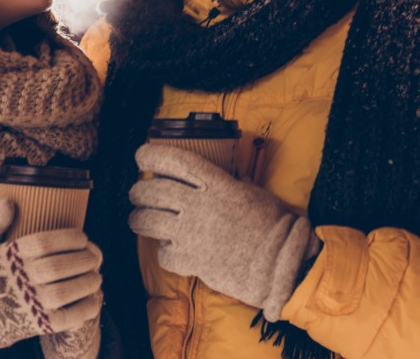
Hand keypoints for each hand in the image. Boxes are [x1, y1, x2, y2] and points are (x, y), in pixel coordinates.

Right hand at [0, 199, 103, 357]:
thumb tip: (9, 202)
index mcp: (7, 258)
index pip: (42, 243)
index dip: (67, 238)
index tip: (82, 236)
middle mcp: (19, 281)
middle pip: (58, 267)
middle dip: (83, 259)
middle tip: (94, 255)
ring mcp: (29, 305)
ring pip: (65, 292)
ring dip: (87, 282)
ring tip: (96, 275)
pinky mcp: (38, 326)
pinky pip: (68, 318)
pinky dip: (86, 308)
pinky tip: (94, 299)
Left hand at [128, 143, 318, 321]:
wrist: (281, 264)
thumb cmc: (274, 226)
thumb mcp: (254, 193)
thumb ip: (234, 183)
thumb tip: (234, 176)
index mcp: (215, 183)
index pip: (172, 160)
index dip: (150, 156)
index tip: (142, 157)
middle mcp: (198, 205)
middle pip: (151, 191)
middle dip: (138, 191)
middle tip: (137, 193)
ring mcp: (191, 233)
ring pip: (147, 221)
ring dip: (138, 219)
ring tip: (138, 219)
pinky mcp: (190, 259)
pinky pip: (163, 254)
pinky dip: (164, 252)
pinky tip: (170, 250)